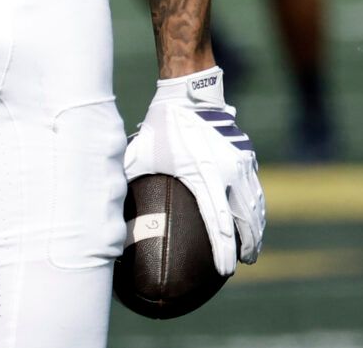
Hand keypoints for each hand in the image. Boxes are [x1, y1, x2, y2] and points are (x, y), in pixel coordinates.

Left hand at [124, 66, 265, 276]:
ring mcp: (241, 161)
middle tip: (245, 263)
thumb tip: (106, 200)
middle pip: (245, 218)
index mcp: (204, 175)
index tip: (226, 271)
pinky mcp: (245, 152)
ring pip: (254, 201)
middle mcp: (228, 171)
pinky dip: (256, 203)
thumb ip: (126, 177)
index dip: (225, 250)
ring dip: (256, 225)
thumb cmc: (162, 125)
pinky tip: (252, 214)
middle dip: (248, 244)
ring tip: (253, 246)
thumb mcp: (141, 152)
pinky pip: (254, 184)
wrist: (190, 91)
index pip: (218, 223)